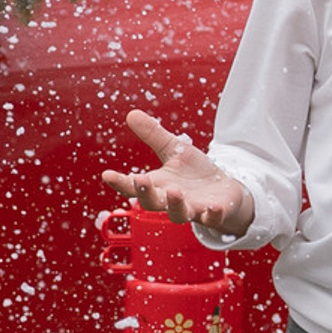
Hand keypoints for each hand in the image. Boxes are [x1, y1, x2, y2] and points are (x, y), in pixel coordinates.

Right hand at [101, 107, 254, 237]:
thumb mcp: (174, 150)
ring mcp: (193, 209)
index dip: (120, 182)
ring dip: (175, 205)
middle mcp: (171, 201)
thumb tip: (131, 114)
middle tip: (141, 181)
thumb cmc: (194, 172)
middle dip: (145, 194)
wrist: (224, 190)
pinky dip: (212, 214)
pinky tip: (213, 206)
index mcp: (158, 185)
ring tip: (174, 192)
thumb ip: (154, 135)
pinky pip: (212, 218)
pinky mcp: (214, 214)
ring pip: (179, 214)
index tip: (107, 175)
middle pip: (152, 203)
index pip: (134, 186)